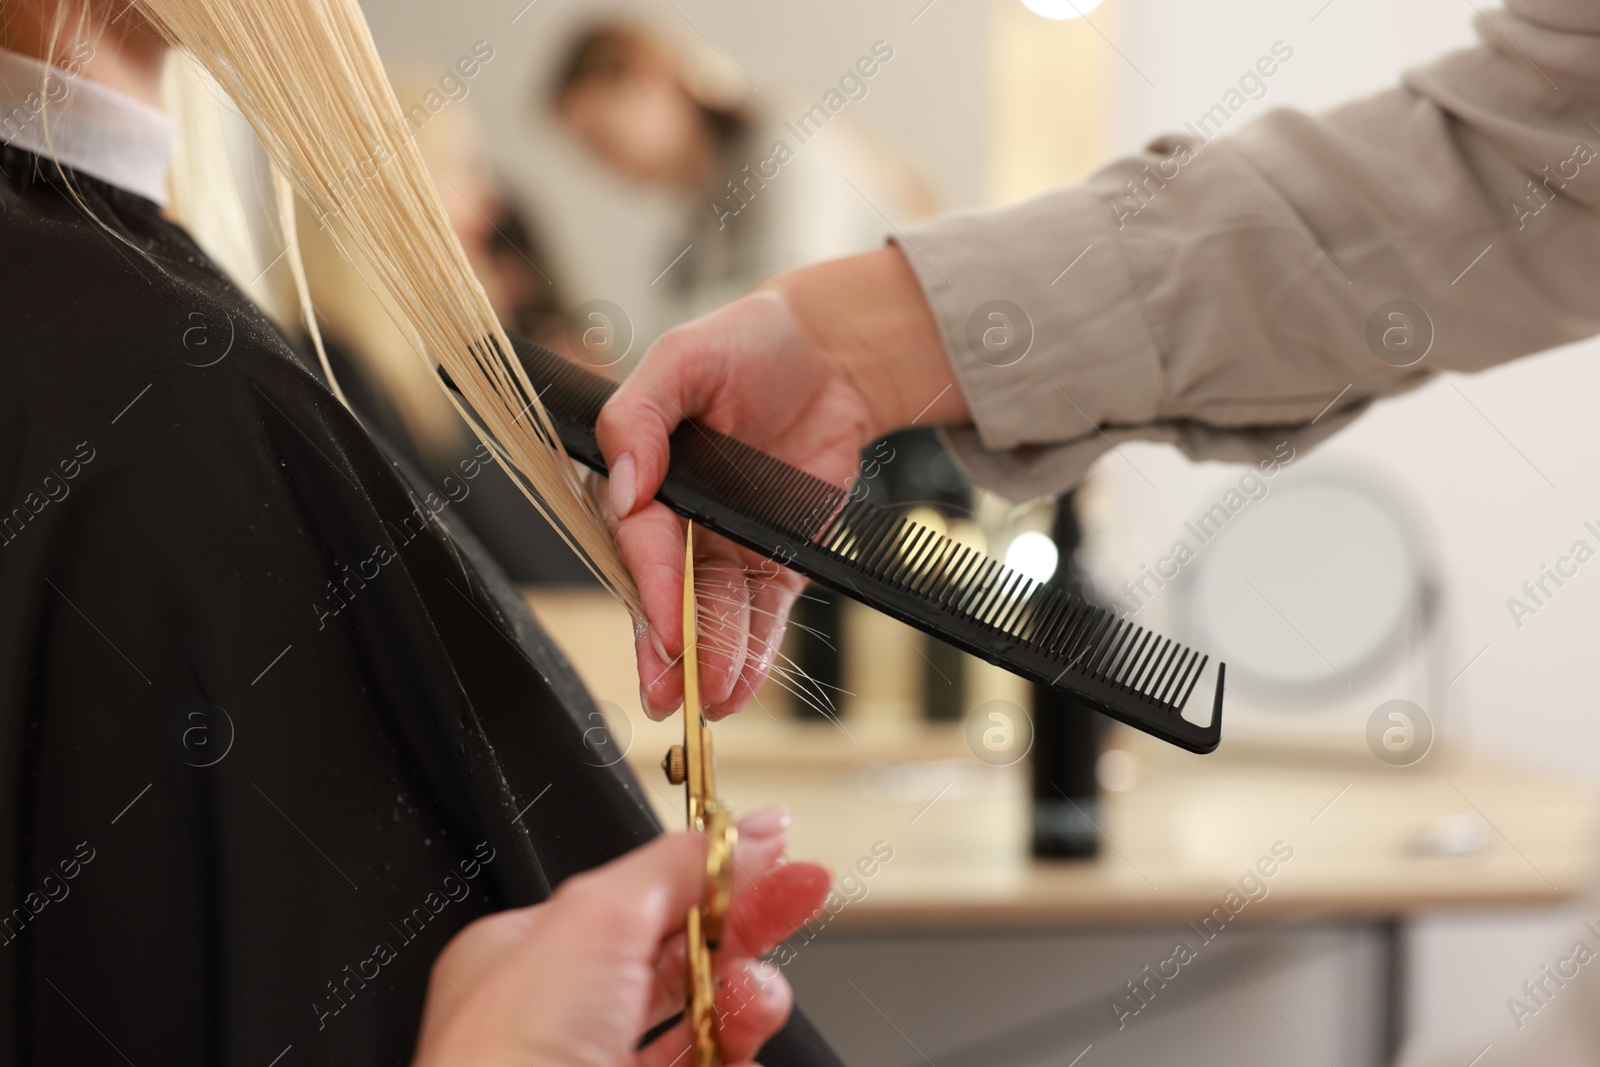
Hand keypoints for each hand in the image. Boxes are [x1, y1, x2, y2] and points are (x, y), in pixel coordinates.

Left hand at [411, 809, 828, 1066]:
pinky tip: (744, 1057)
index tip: (775, 854)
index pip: (640, 894)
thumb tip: (745, 834)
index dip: (712, 872)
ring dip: (748, 1000)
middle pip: (681, 954)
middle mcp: (561, 1017)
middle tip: (802, 895)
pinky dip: (737, 1060)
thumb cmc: (506, 1057)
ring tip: (757, 1000)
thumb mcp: (596, 919)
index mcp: (529, 954)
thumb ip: (676, 867)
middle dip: (747, 928)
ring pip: (703, 1023)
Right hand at [596, 245, 966, 718]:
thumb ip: (640, 415)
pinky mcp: (775, 560)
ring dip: (712, 660)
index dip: (653, 586)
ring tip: (713, 701)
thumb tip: (622, 482)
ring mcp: (727, 545)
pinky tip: (741, 685)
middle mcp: (680, 520)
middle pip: (668, 594)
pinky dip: (754, 651)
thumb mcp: (684, 358)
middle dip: (667, 650)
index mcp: (645, 476)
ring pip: (714, 615)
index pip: (642, 541)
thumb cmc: (749, 343)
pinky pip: (763, 613)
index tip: (664, 625)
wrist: (834, 354)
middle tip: (668, 695)